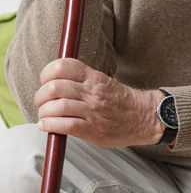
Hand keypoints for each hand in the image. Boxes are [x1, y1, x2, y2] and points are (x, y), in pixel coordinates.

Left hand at [35, 58, 162, 147]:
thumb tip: (56, 78)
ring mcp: (92, 111)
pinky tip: (47, 126)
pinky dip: (50, 126)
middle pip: (54, 87)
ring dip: (44, 113)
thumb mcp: (103, 81)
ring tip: (45, 116)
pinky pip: (65, 126)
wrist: (143, 116)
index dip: (47, 73)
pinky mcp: (92, 130)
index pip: (63, 66)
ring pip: (57, 107)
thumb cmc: (121, 100)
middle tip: (42, 102)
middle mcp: (92, 92)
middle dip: (40, 96)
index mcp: (94, 77)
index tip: (45, 81)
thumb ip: (82, 79)